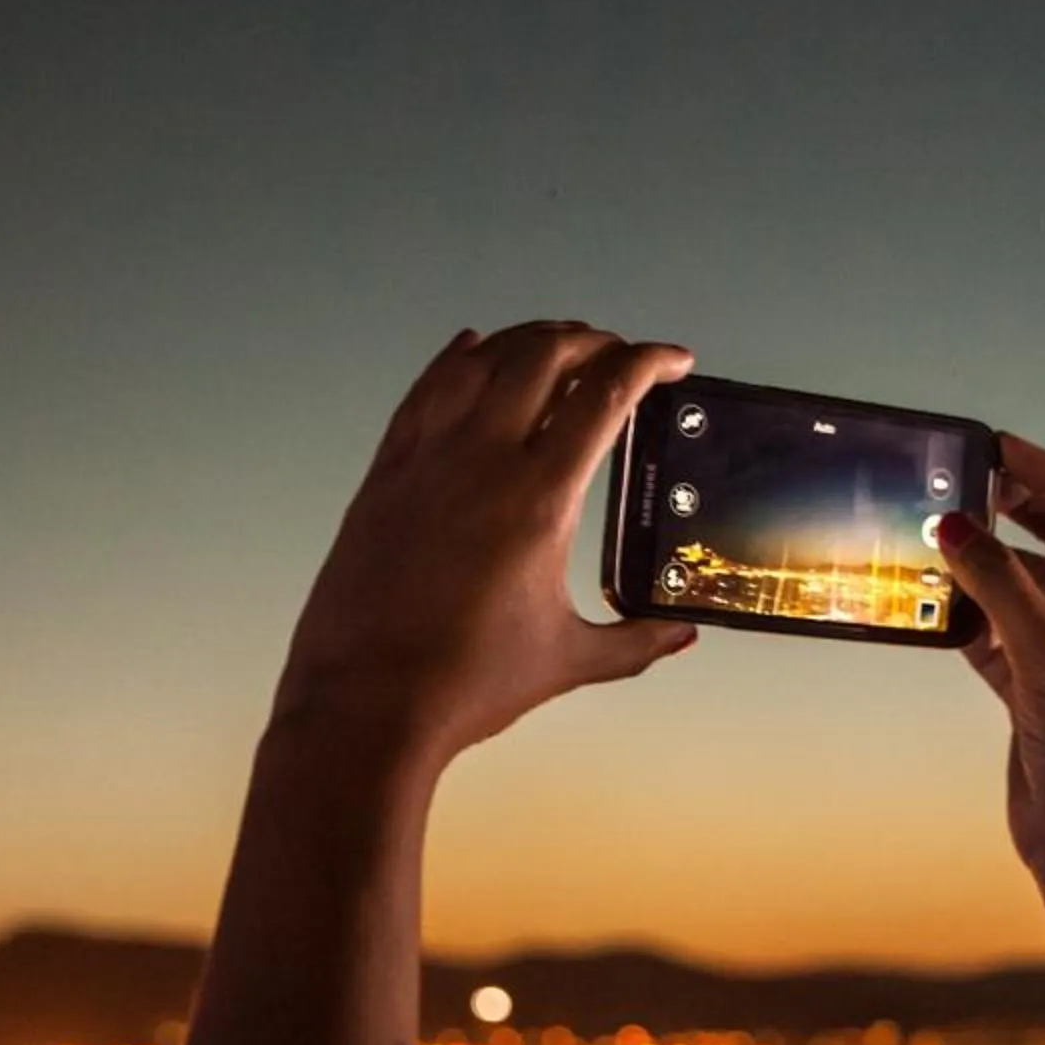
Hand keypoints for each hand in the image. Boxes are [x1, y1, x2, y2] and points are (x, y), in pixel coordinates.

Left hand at [276, 321, 698, 763]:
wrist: (364, 703)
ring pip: (481, 360)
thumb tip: (680, 636)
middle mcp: (481, 461)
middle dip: (592, 341)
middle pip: (545, 357)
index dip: (647, 362)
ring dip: (527, 341)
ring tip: (557, 346)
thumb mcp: (567, 660)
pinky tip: (471, 349)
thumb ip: (634, 641)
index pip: (605, 396)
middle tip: (619, 354)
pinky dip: (456, 360)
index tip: (672, 359)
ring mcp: (426, 460)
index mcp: (539, 499)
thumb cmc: (462, 684)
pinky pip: (424, 391)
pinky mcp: (385, 474)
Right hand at [934, 432, 1044, 873]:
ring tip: (929, 541)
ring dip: (976, 565)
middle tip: (956, 484)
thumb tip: (953, 527)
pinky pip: (988, 635)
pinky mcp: (1027, 691)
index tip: (996, 447)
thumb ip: (1000, 588)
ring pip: (1014, 587)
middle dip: (1009, 508)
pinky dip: (959, 617)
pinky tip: (927, 606)